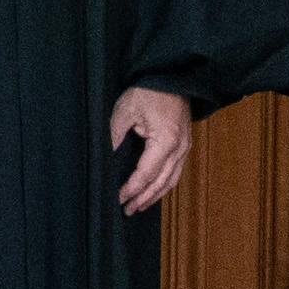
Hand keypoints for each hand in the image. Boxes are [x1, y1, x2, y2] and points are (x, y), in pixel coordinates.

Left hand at [111, 84, 195, 213]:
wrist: (172, 78)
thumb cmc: (148, 91)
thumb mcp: (125, 110)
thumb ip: (114, 135)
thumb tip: (102, 158)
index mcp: (166, 141)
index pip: (146, 173)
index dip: (132, 189)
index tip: (118, 199)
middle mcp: (180, 149)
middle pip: (161, 182)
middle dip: (143, 198)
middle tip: (126, 210)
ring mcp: (185, 148)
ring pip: (171, 180)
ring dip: (154, 195)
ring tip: (138, 206)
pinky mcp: (184, 145)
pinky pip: (175, 172)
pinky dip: (163, 185)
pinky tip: (152, 191)